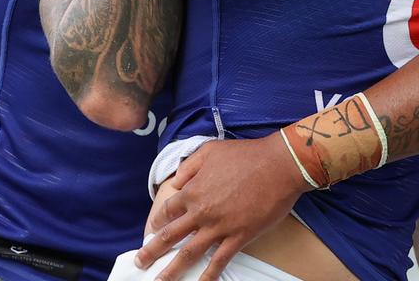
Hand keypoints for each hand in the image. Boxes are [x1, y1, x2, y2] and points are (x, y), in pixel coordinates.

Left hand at [135, 134, 309, 280]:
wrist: (279, 165)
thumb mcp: (210, 150)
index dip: (158, 221)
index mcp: (193, 191)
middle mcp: (201, 212)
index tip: (152, 230)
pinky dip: (209, 275)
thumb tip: (176, 181)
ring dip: (172, 270)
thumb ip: (189, 166)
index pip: (167, 211)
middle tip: (140, 263)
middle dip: (151, 252)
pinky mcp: (239, 236)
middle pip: (170, 237)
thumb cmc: (247, 155)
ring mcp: (219, 227)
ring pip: (189, 253)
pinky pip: (220, 260)